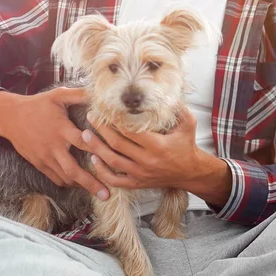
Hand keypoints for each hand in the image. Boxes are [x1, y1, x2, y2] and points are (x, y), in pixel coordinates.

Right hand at [0, 88, 109, 199]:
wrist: (10, 117)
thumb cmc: (38, 104)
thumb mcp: (58, 95)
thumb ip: (78, 94)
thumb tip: (97, 91)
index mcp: (61, 129)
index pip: (83, 143)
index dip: (98, 151)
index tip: (113, 160)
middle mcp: (54, 146)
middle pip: (74, 169)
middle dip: (91, 183)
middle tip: (106, 194)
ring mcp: (45, 157)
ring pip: (65, 177)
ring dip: (81, 185)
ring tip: (97, 192)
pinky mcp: (39, 163)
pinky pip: (55, 178)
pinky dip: (68, 183)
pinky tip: (79, 184)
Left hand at [82, 107, 202, 190]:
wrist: (190, 173)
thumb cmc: (187, 145)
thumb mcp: (188, 124)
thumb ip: (180, 108)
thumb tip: (170, 92)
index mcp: (157, 145)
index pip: (130, 131)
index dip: (114, 121)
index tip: (104, 110)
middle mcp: (146, 160)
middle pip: (117, 144)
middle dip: (100, 130)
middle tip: (90, 117)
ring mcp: (140, 173)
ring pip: (112, 161)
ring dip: (96, 148)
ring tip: (84, 136)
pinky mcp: (137, 183)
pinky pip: (116, 180)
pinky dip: (102, 171)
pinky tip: (94, 159)